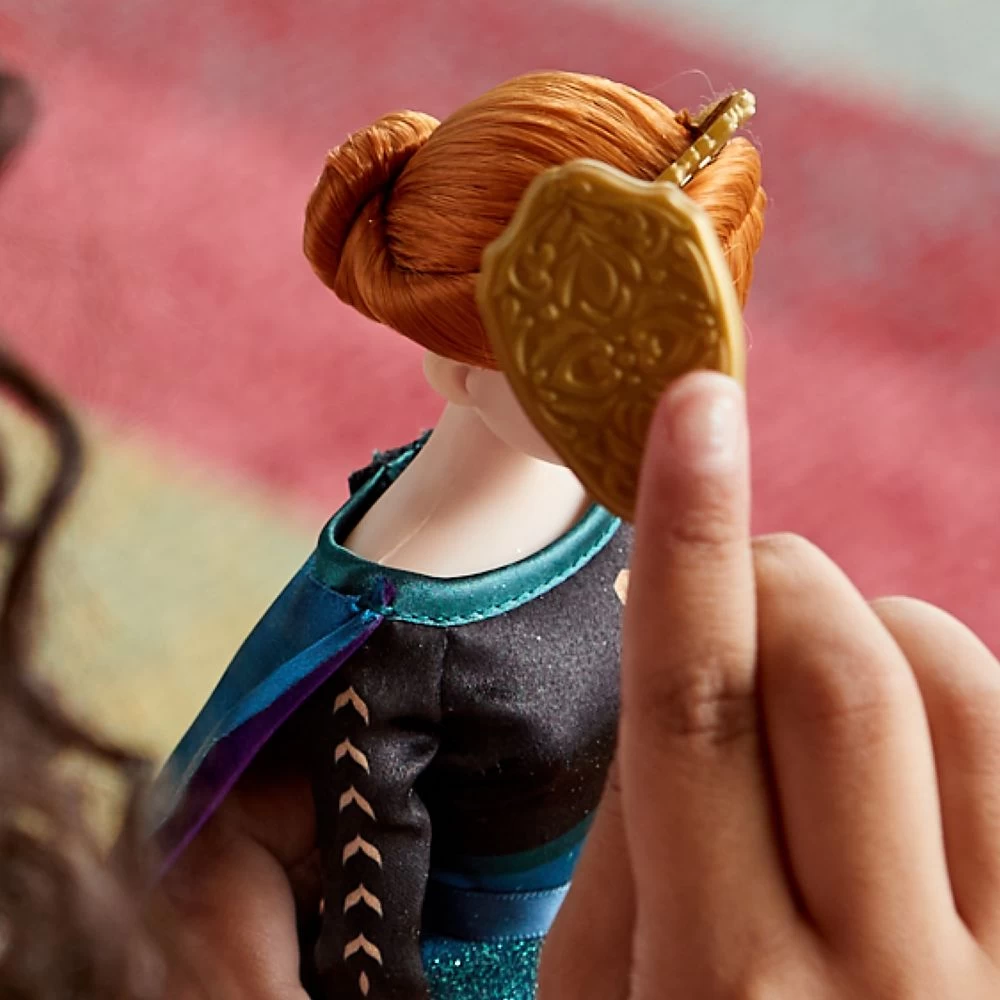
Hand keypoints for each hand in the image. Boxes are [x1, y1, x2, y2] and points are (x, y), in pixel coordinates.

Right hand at [539, 372, 999, 998]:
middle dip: (773, 567)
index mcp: (715, 995)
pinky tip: (900, 739)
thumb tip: (675, 635)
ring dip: (871, 622)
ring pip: (965, 688)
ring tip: (813, 661)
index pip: (693, 706)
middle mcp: (881, 988)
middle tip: (732, 569)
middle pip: (840, 673)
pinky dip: (956, 690)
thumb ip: (633, 824)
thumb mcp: (602, 995)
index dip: (692, 535)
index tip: (695, 404)